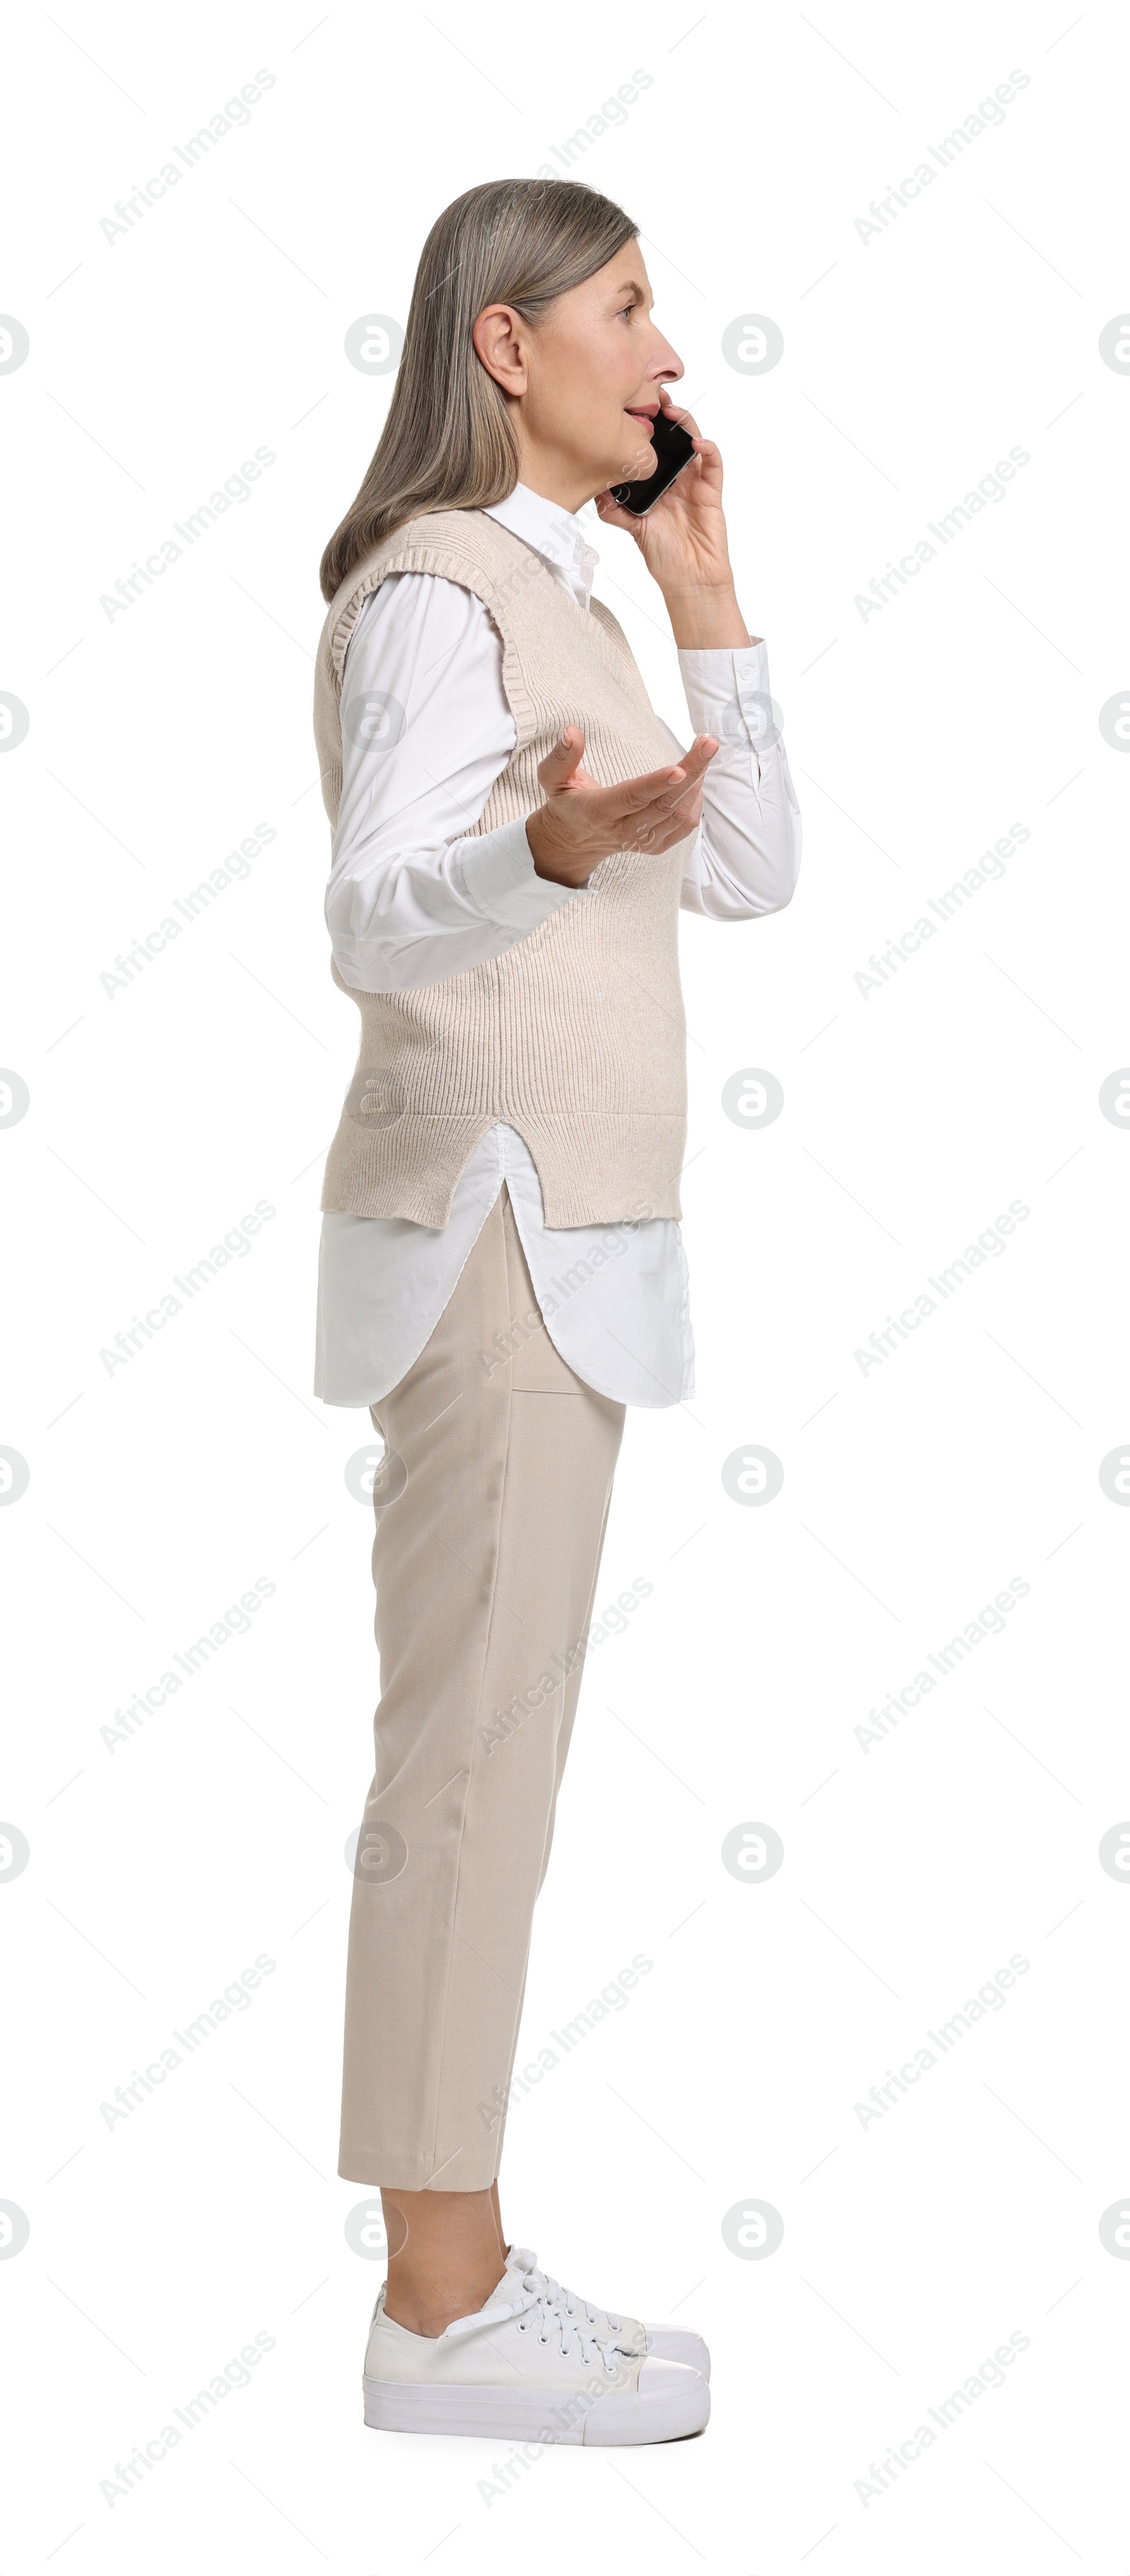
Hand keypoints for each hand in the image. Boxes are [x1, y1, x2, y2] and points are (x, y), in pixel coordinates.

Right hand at [525, 725, 717, 887]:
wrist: (573, 842)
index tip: (679, 769)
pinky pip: (684, 825)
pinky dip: (696, 801)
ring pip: (679, 814)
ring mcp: (642, 842)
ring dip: (698, 781)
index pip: (632, 798)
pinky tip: (698, 777)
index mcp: (599, 812)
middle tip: (709, 743)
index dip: (656, 784)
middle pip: (664, 803)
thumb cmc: (566, 803)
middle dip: (692, 771)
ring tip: (705, 751)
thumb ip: (561, 757)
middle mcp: (623, 831)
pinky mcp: (655, 846)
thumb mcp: (552, 779)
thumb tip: (572, 731)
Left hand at [593, 392, 740, 606]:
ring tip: (672, 411)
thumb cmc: (663, 554)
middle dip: (665, 413)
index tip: (630, 407)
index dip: (645, 426)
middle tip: (653, 395)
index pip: (652, 446)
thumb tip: (594, 487)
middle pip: (673, 435)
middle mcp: (677, 476)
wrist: (688, 579)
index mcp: (657, 481)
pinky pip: (714, 464)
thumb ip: (613, 508)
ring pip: (694, 441)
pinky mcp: (712, 491)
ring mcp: (696, 481)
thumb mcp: (631, 528)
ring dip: (685, 423)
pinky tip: (698, 443)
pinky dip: (708, 450)